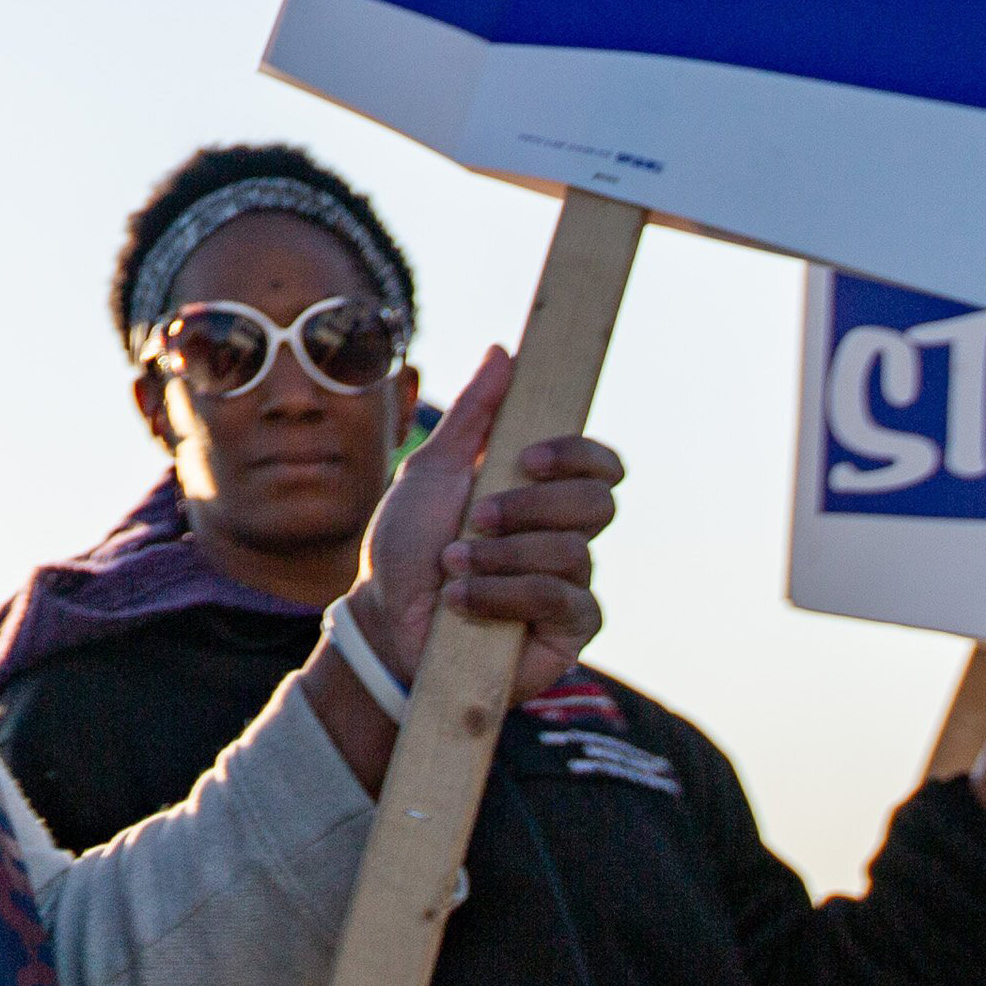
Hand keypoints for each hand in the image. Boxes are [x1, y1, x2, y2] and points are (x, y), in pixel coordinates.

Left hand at [346, 344, 623, 697]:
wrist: (386, 616)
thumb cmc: (408, 542)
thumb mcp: (432, 470)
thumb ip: (472, 415)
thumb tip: (504, 352)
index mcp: (540, 491)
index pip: (599, 463)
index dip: (577, 453)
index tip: (526, 459)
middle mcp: (565, 534)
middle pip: (598, 502)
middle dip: (530, 506)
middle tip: (476, 518)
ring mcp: (571, 585)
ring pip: (573, 552)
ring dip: (500, 555)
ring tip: (452, 564)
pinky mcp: (568, 633)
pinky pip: (560, 601)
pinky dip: (503, 593)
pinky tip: (462, 600)